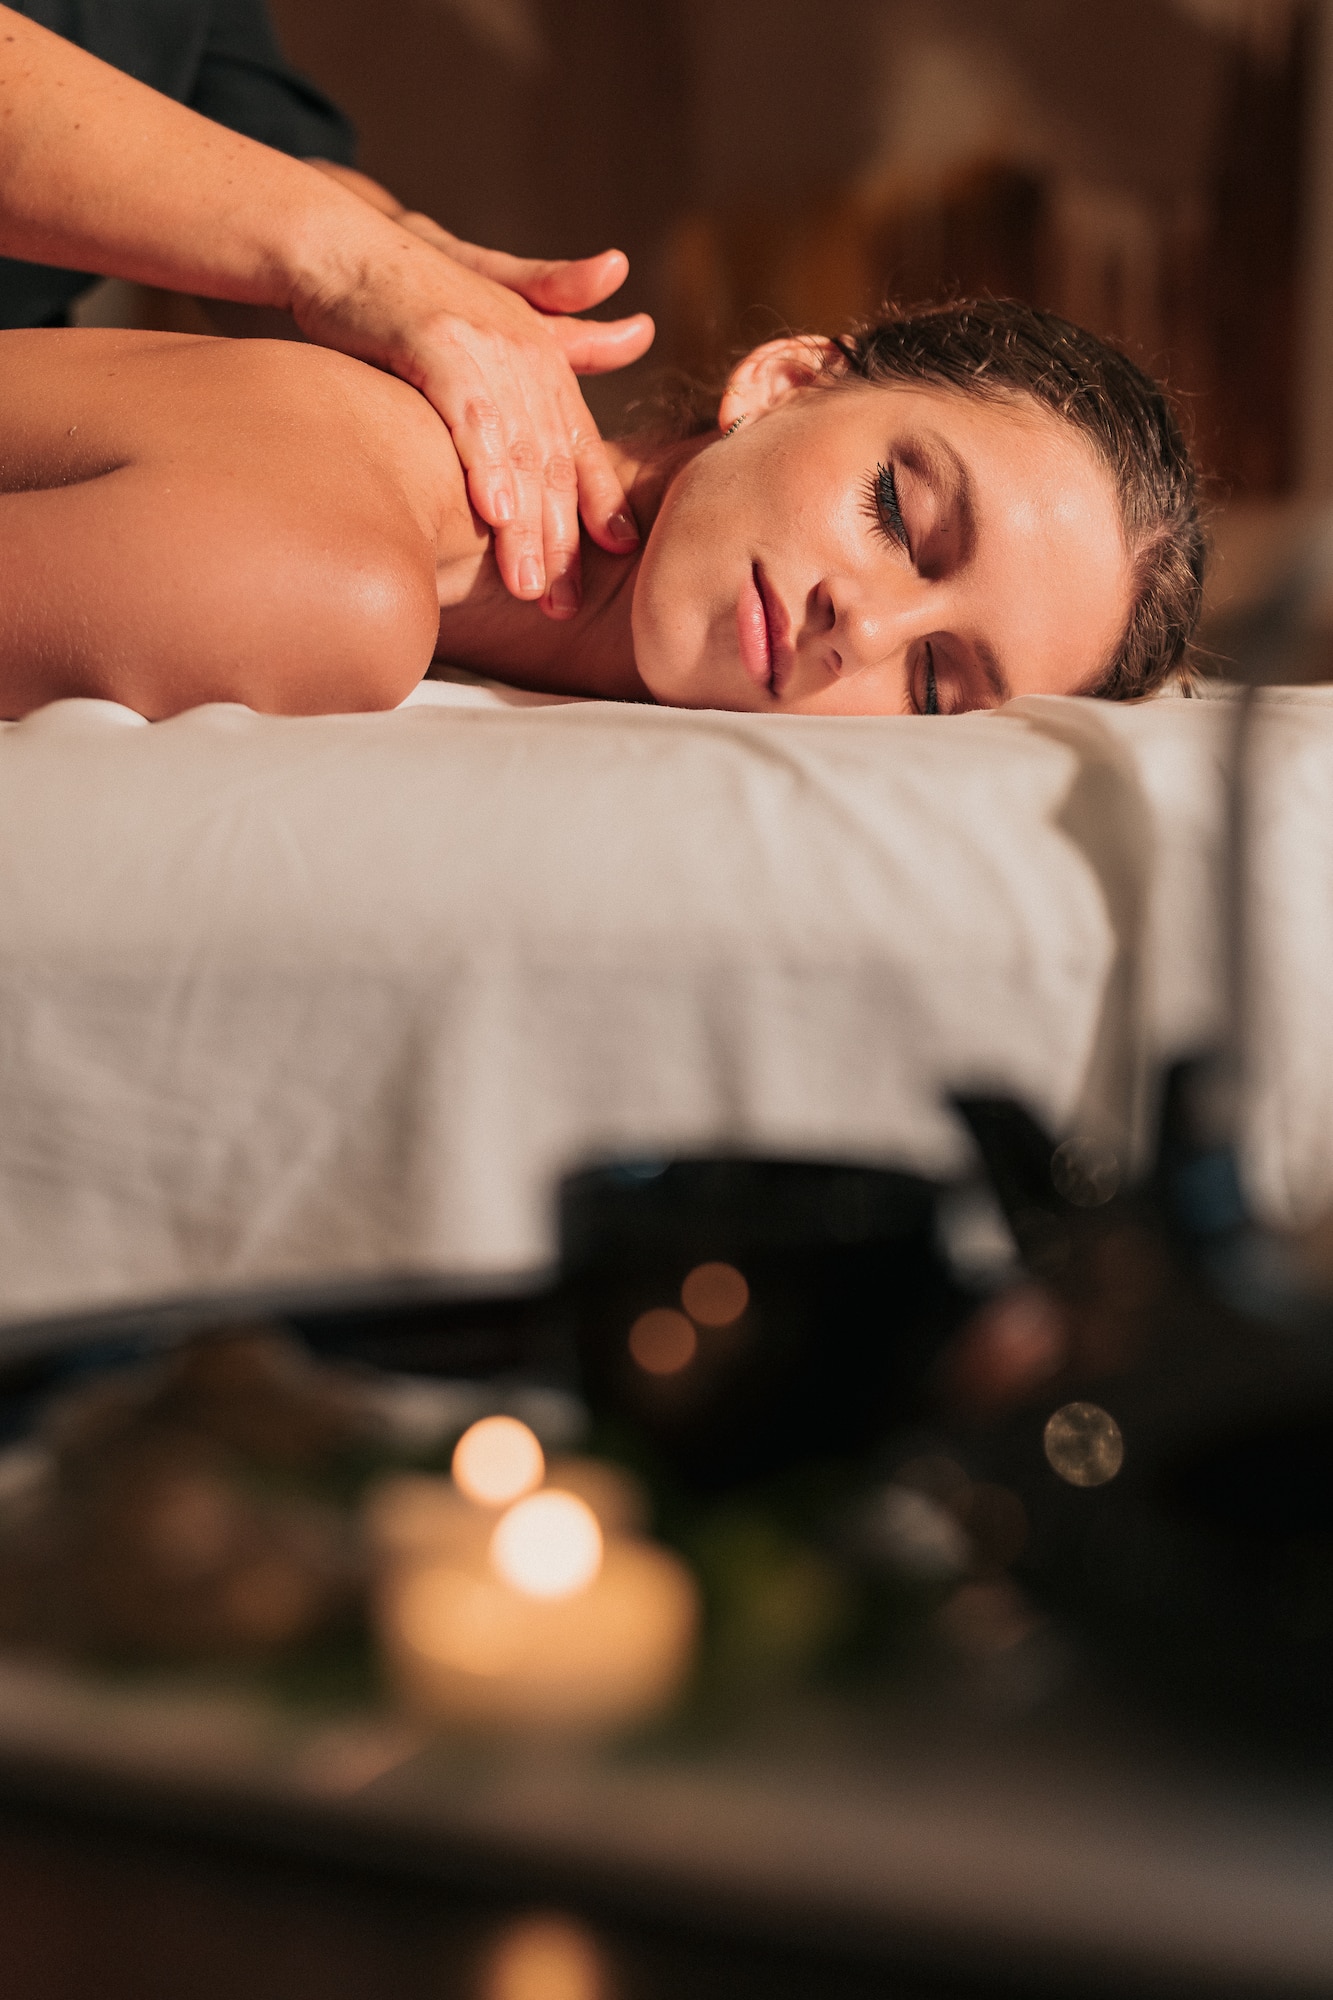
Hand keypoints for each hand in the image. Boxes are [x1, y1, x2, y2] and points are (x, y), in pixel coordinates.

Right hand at [301, 167, 653, 612]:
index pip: (580, 442)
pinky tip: (495, 515)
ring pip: (519, 449)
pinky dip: (484, 466)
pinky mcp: (437, 340)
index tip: (615, 559)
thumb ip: (566, 331)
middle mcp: (527, 351)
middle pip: (553, 460)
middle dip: (560, 539)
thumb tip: (641, 331)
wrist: (338, 247)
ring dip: (525, 525)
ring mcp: (485, 346)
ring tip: (529, 586)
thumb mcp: (494, 320)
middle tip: (561, 604)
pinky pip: (470, 416)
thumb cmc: (412, 296)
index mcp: (542, 357)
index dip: (600, 502)